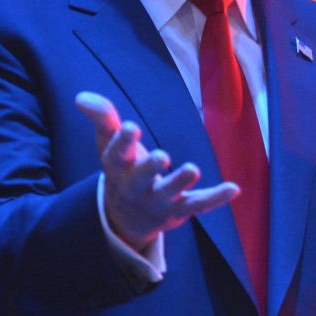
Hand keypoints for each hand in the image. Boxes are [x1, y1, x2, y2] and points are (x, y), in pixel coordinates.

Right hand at [75, 91, 238, 251]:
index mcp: (117, 167)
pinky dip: (216, 198)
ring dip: (181, 181)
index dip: (123, 141)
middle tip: (162, 157)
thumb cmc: (122, 169)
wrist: (127, 218)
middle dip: (150, 168)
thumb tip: (81, 97)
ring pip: (170, 193)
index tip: (131, 127)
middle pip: (141, 178)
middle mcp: (136, 186)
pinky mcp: (180, 210)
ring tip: (193, 169)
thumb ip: (102, 118)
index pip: (116, 154)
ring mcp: (159, 200)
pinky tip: (234, 189)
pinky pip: (199, 205)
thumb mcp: (109, 144)